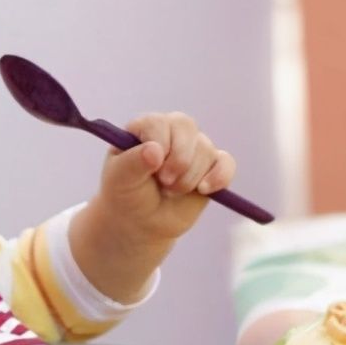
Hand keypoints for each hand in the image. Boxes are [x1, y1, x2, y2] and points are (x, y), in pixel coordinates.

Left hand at [92, 112, 236, 242]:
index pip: (159, 122)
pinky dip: (219, 177)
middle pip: (187, 127)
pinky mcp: (211, 167)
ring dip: (189, 177)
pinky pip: (226, 163)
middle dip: (178, 160)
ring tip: (171, 191)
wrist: (141, 222)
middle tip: (165, 183)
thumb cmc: (126, 194)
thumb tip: (156, 151)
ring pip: (205, 149)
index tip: (153, 168)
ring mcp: (193, 148)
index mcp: (145, 127)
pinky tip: (203, 190)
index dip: (160, 145)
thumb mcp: (120, 180)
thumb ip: (133, 163)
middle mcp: (171, 131)